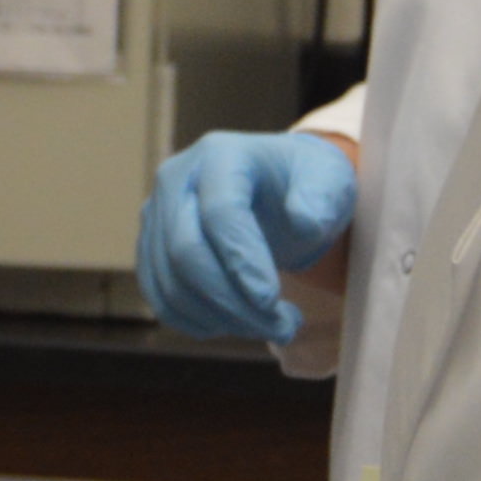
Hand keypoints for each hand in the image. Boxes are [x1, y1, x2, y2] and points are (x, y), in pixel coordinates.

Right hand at [139, 128, 358, 344]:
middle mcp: (177, 180)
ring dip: (222, 319)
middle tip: (283, 326)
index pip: (220, 211)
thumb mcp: (328, 179)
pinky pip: (161, 298)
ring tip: (273, 326)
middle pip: (185, 251)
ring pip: (171, 284)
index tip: (272, 301)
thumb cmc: (300, 183)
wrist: (276, 189)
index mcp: (220, 154)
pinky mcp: (152, 248)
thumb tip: (305, 221)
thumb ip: (321, 197)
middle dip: (233, 301)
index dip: (242, 261)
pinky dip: (199, 322)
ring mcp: (156, 215)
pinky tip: (238, 323)